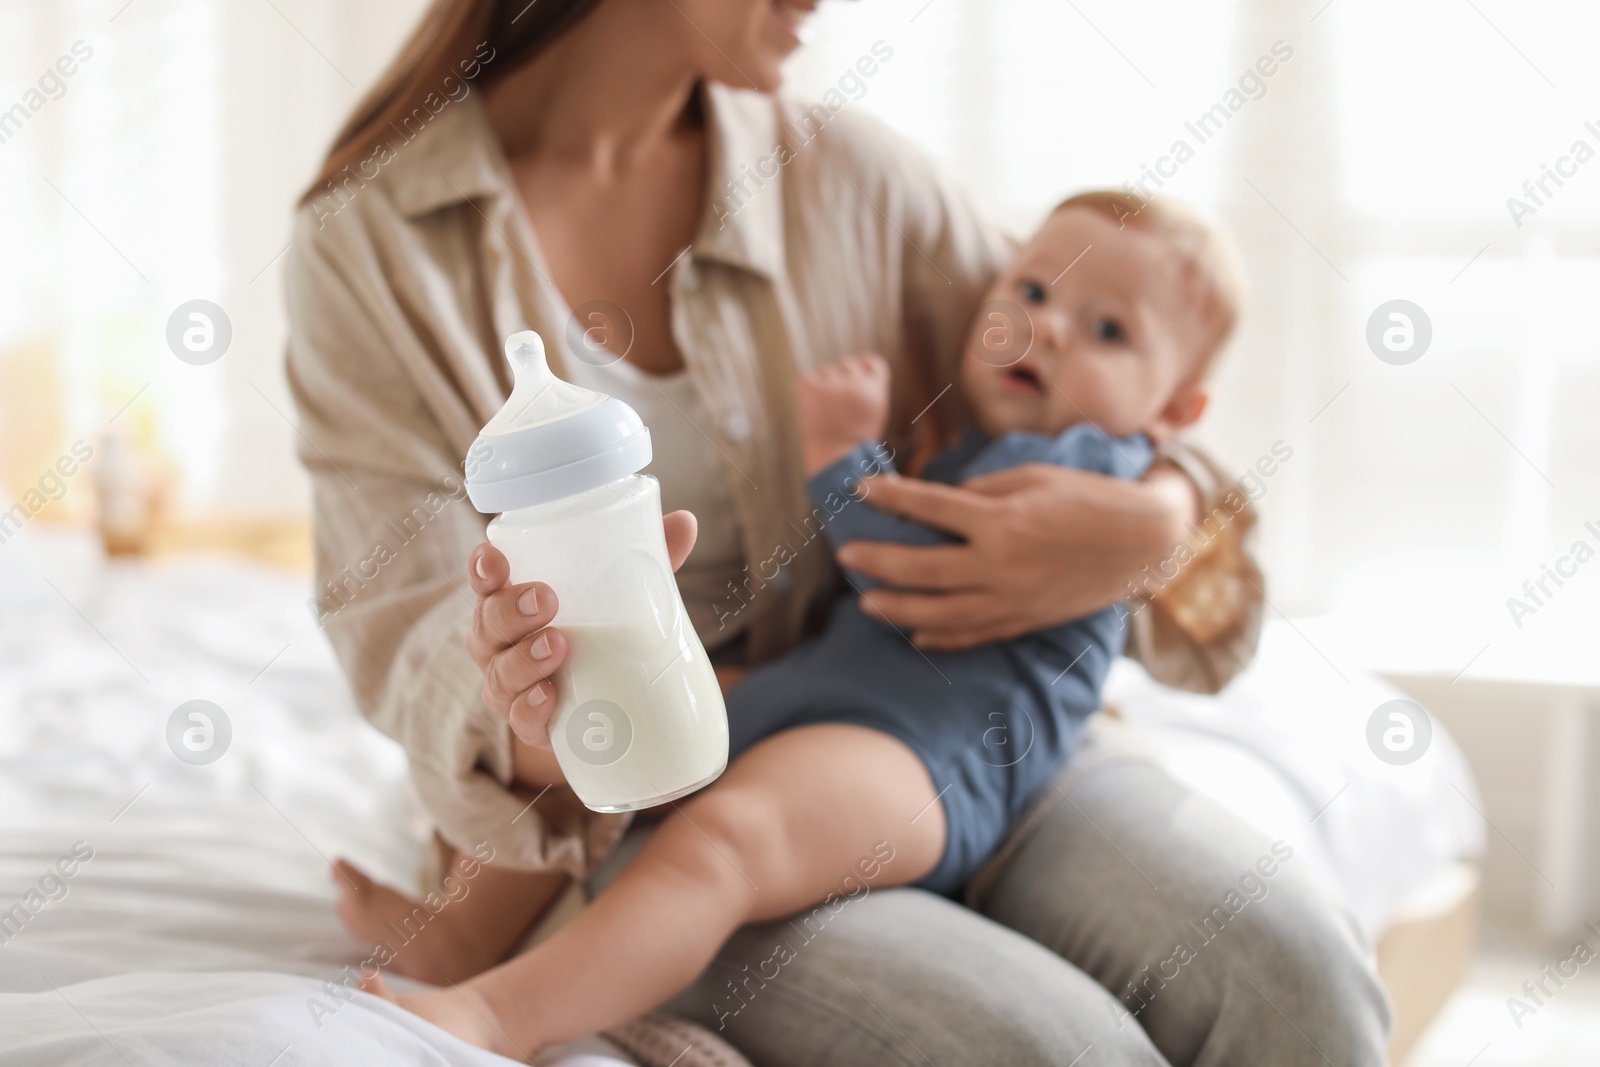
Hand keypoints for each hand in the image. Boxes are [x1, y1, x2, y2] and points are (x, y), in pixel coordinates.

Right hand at [468, 511, 698, 761]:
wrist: (606, 704)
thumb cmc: (599, 632)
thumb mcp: (622, 594)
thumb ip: (648, 559)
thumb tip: (684, 523)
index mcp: (512, 603)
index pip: (487, 581)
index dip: (483, 569)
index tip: (494, 558)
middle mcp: (501, 644)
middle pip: (488, 625)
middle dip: (509, 610)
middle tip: (545, 599)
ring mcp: (511, 687)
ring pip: (499, 674)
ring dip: (523, 660)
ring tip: (557, 645)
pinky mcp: (531, 725)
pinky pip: (520, 721)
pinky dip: (530, 709)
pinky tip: (548, 697)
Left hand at [795, 352, 891, 475]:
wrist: (834, 461)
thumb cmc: (855, 443)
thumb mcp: (875, 413)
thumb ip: (868, 389)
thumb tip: (856, 366)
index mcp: (875, 387)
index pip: (871, 361)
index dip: (863, 367)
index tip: (857, 379)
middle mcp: (855, 381)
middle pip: (847, 365)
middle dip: (842, 380)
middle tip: (838, 407)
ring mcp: (831, 382)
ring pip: (826, 372)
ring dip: (824, 387)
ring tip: (826, 413)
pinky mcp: (809, 386)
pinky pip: (807, 380)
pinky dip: (807, 392)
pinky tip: (813, 410)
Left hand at [837, 463, 1192, 649]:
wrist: (1143, 541)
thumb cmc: (1087, 498)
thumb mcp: (1033, 477)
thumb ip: (982, 490)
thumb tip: (938, 501)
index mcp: (1002, 520)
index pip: (930, 508)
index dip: (891, 498)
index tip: (861, 492)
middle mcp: (1000, 565)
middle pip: (922, 569)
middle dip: (878, 562)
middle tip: (847, 555)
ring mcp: (1012, 599)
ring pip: (940, 613)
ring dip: (898, 608)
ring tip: (868, 603)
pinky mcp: (1025, 620)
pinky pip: (974, 635)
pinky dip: (941, 637)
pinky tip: (916, 634)